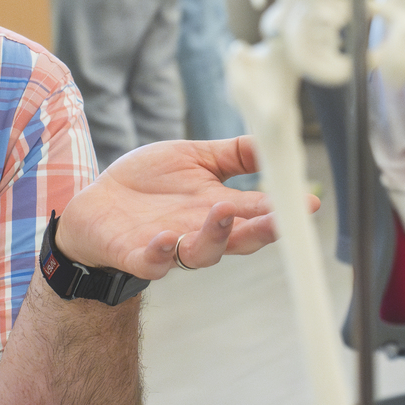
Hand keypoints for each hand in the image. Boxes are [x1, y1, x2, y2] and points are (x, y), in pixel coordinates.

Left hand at [53, 138, 300, 276]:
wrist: (96, 205)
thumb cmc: (147, 183)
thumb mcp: (193, 157)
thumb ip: (233, 154)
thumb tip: (273, 141)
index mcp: (217, 209)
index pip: (257, 212)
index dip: (282, 209)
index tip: (308, 203)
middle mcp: (199, 232)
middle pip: (238, 240)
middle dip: (260, 231)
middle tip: (279, 218)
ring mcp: (170, 246)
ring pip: (201, 254)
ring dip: (215, 237)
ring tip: (223, 212)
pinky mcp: (136, 255)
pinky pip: (151, 263)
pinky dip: (159, 255)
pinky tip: (164, 238)